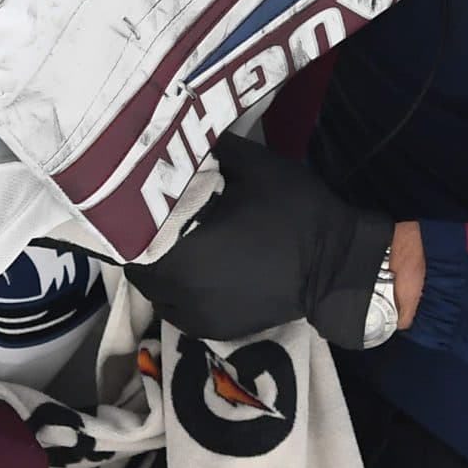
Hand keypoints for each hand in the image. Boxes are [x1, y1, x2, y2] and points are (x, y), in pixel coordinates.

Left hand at [125, 133, 394, 348]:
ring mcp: (196, 316)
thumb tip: (187, 138)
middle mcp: (179, 290)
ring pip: (155, 292)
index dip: (129, 218)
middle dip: (143, 245)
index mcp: (182, 249)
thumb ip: (212, 150)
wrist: (337, 266)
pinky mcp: (213, 329)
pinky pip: (177, 311)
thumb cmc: (294, 214)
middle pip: (137, 267)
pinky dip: (178, 293)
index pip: (129, 236)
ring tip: (175, 247)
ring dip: (158, 271)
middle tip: (158, 221)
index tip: (139, 202)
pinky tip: (195, 273)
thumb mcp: (254, 166)